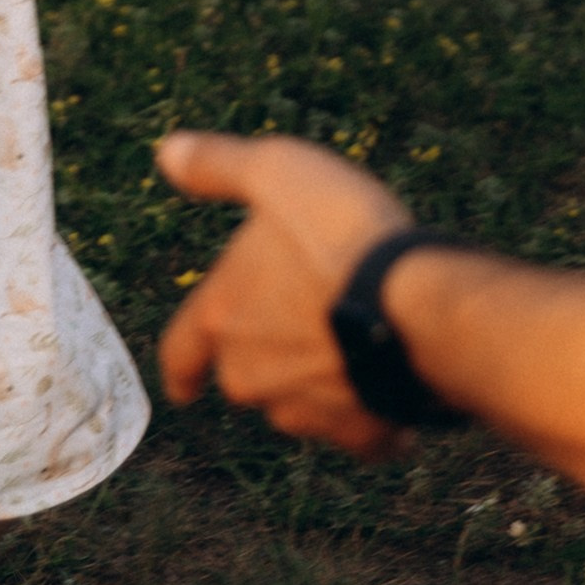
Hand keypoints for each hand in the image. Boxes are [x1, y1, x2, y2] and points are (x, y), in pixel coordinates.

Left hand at [155, 130, 411, 453]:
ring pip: (302, 403)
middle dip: (272, 358)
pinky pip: (360, 430)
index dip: (182, 366)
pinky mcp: (360, 432)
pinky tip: (398, 387)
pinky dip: (372, 414)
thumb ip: (218, 166)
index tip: (181, 389)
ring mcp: (305, 410)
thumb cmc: (342, 234)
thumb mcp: (276, 172)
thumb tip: (166, 152)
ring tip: (361, 348)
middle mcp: (252, 374)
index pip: (183, 351)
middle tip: (310, 327)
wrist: (417, 304)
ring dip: (322, 383)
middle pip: (248, 376)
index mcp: (223, 317)